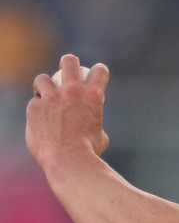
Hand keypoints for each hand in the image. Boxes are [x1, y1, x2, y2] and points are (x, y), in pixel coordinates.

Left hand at [26, 54, 110, 172]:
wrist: (68, 160)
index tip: (97, 73)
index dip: (99, 71)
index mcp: (93, 97)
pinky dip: (37, 109)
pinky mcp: (34, 107)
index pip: (100, 72)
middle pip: (69, 62)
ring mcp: (50, 98)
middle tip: (68, 70)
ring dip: (45, 85)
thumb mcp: (100, 135)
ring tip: (46, 95)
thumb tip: (89, 125)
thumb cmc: (88, 152)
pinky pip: (34, 102)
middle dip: (69, 63)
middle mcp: (72, 91)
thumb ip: (93, 123)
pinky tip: (40, 119)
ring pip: (42, 79)